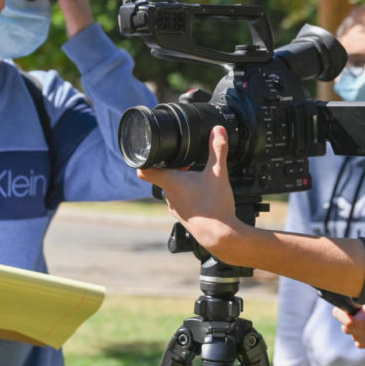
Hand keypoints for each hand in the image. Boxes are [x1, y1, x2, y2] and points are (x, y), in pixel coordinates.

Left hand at [138, 126, 240, 257]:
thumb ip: (218, 149)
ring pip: (172, 190)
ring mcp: (175, 207)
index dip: (144, 159)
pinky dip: (188, 195)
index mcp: (171, 181)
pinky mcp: (184, 216)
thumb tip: (218, 130)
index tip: (151, 152)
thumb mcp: (219, 173)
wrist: (220, 235)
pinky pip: (181, 201)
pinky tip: (202, 195)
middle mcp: (168, 195)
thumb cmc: (215, 206)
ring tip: (197, 178)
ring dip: (181, 182)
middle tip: (188, 162)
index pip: (144, 169)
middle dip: (172, 168)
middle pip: (161, 177)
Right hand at [333, 304, 364, 348]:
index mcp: (354, 300)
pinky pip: (361, 343)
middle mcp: (352, 311)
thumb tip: (356, 320)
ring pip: (356, 337)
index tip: (361, 322)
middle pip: (348, 329)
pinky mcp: (363, 334)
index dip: (347, 320)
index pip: (338, 312)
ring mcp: (357, 324)